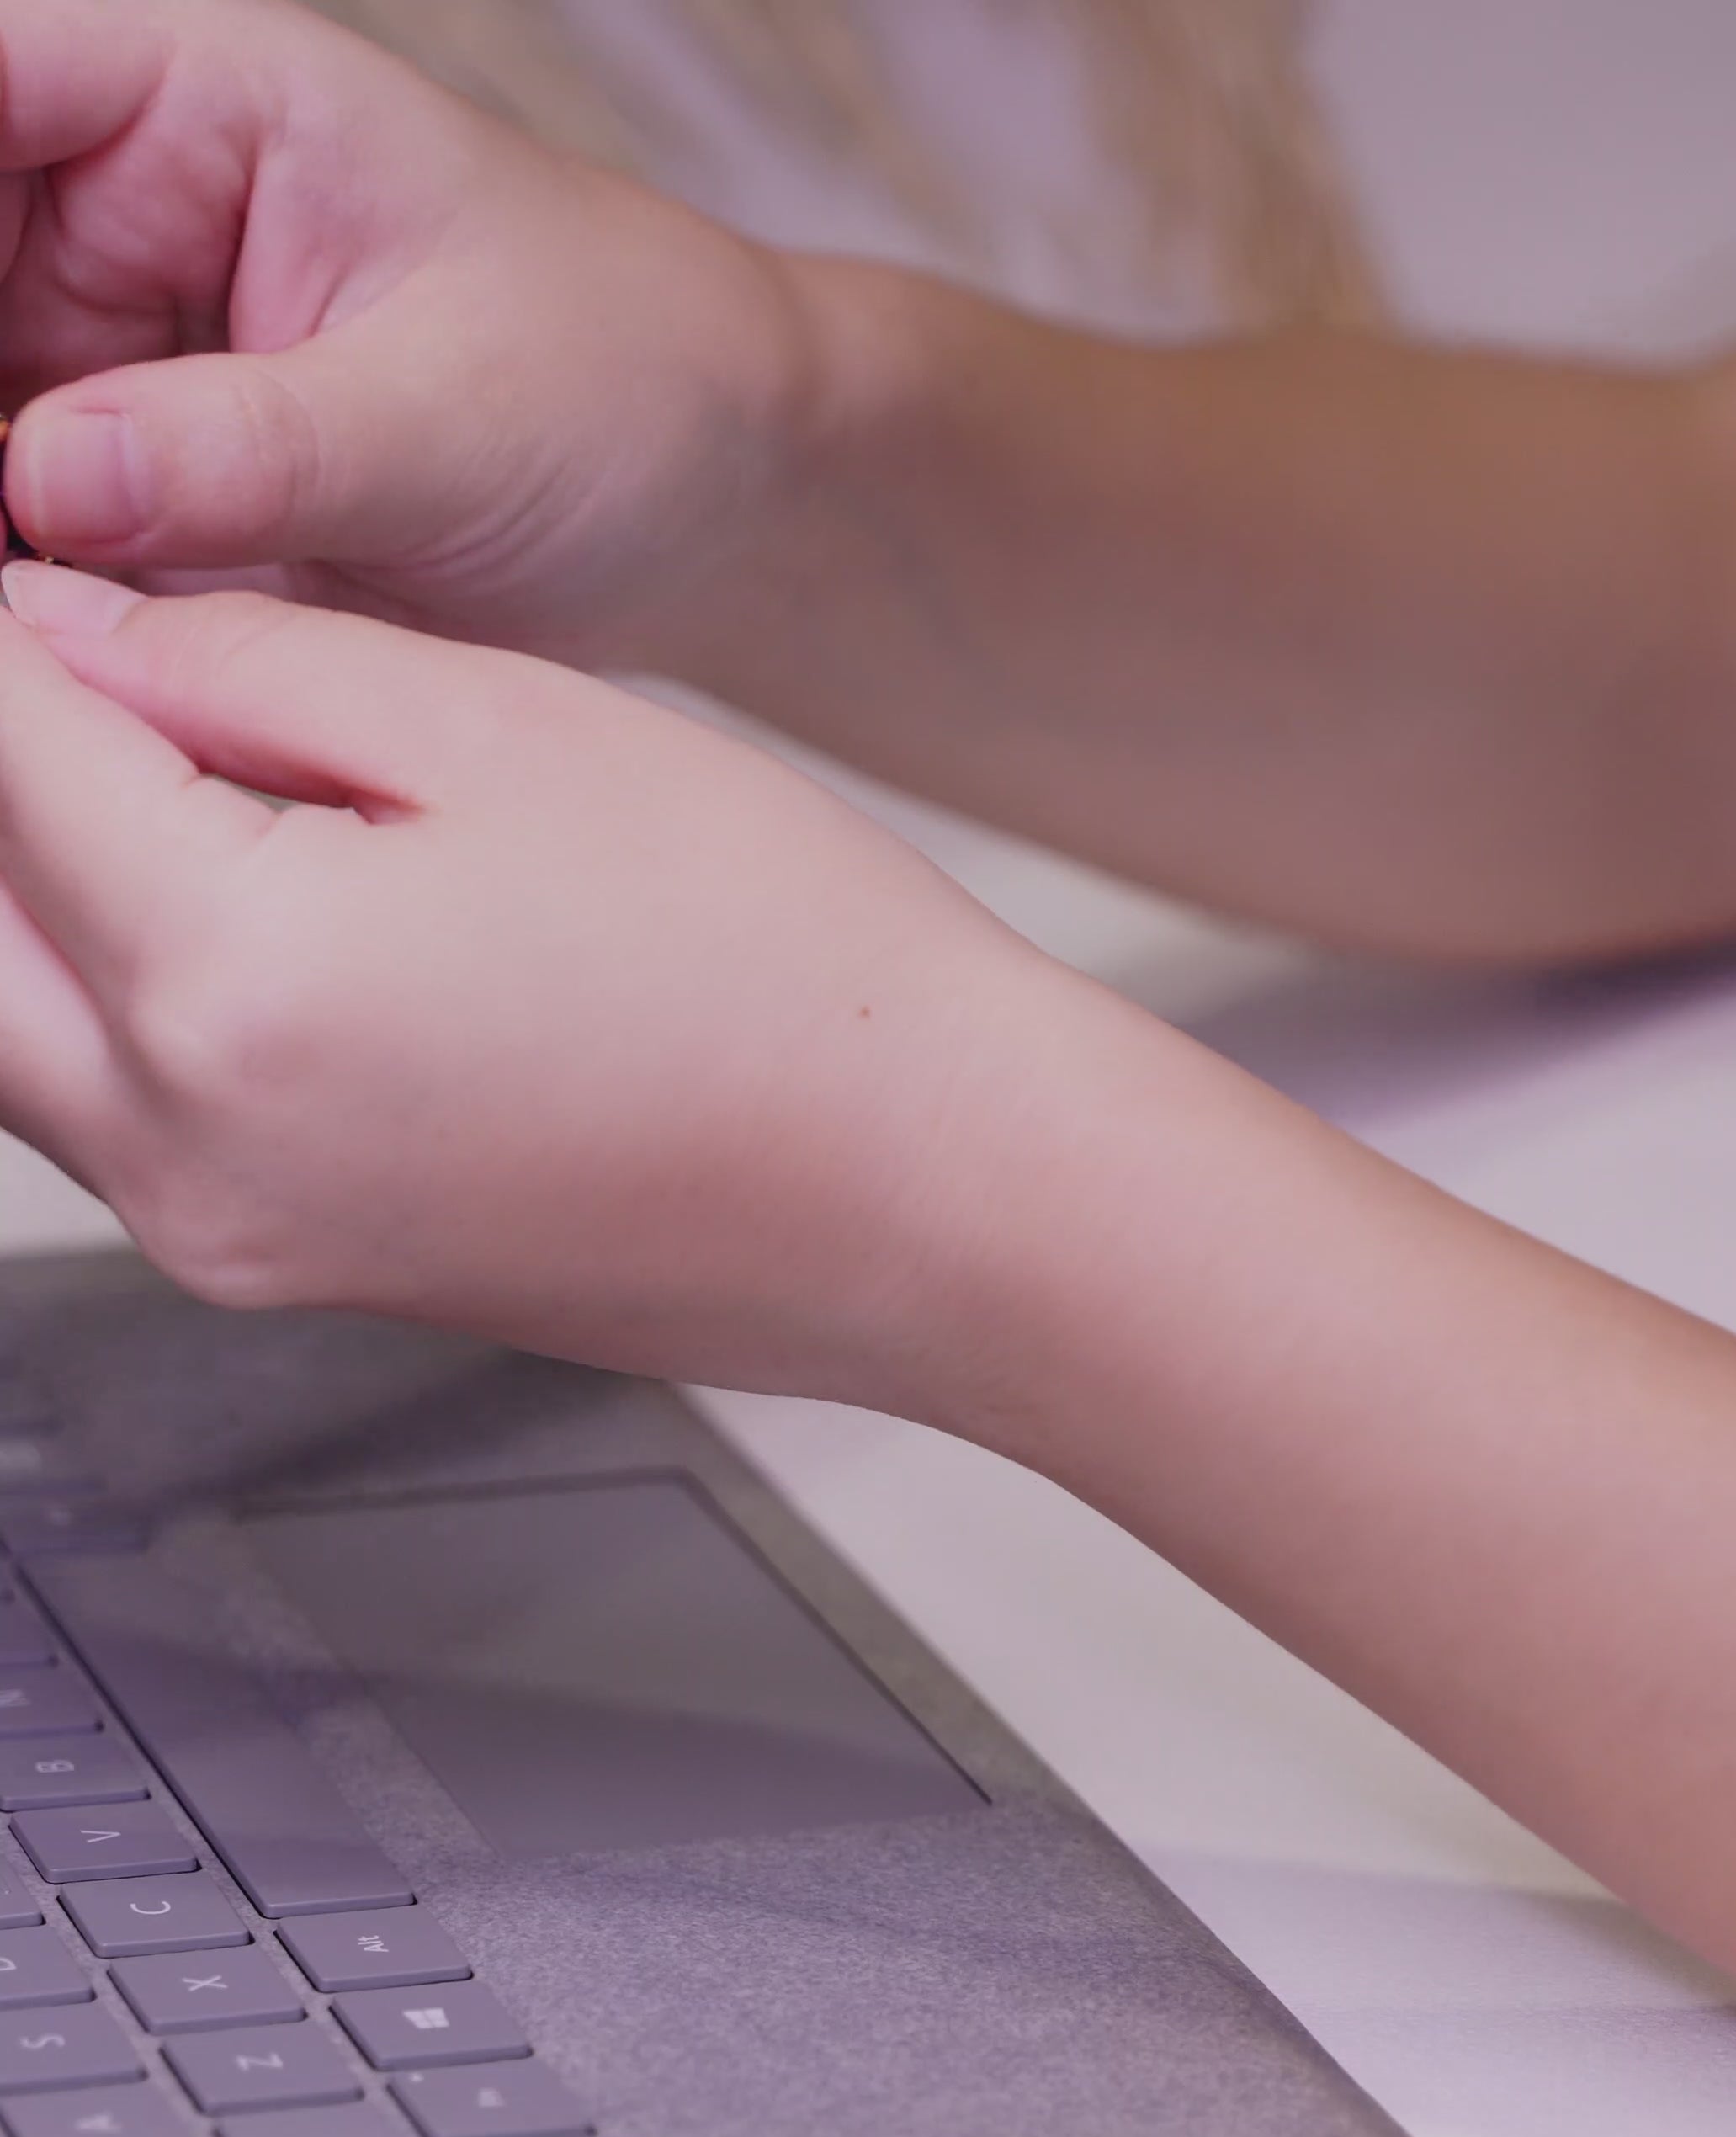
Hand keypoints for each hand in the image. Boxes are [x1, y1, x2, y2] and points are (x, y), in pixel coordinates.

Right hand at [0, 0, 819, 664]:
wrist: (712, 501)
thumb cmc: (624, 383)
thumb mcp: (455, 412)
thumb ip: (252, 446)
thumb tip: (47, 478)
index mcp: (192, 102)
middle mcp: (113, 217)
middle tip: (1, 540)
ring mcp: (105, 366)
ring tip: (25, 618)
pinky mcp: (126, 506)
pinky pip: (19, 550)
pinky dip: (20, 619)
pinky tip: (37, 682)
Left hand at [0, 557, 1053, 1404]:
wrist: (925, 1198)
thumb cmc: (779, 972)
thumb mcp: (500, 726)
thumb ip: (238, 664)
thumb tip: (63, 626)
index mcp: (232, 987)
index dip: (6, 620)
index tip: (29, 550)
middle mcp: (188, 1150)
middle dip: (6, 770)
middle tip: (62, 668)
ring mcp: (223, 1237)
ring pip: (3, 1031)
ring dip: (27, 887)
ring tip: (115, 760)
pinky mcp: (276, 1268)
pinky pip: (102, 1112)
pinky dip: (93, 984)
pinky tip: (188, 883)